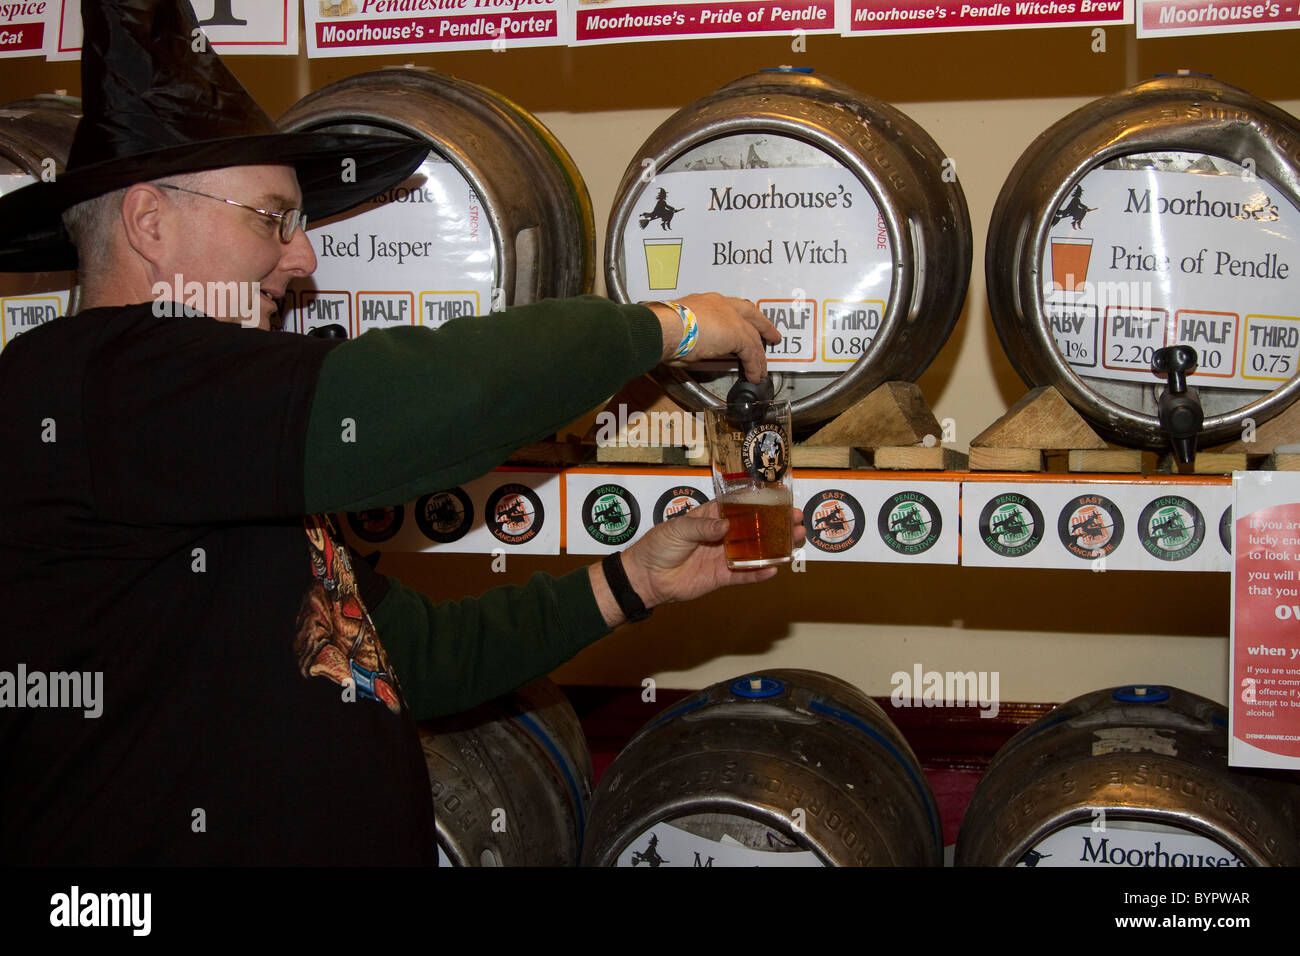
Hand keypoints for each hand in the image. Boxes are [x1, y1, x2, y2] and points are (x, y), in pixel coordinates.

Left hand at [589, 500, 805, 626]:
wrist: (646, 577)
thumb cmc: (657, 546)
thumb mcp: (678, 528)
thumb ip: (704, 527)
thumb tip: (727, 526)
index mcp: (711, 517)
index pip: (740, 506)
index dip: (760, 501)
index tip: (781, 497)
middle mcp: (721, 535)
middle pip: (755, 528)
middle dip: (776, 523)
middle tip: (798, 519)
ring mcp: (723, 556)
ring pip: (755, 551)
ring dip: (775, 546)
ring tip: (797, 540)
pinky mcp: (721, 577)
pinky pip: (744, 574)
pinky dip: (759, 573)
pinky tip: (775, 568)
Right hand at [644, 293, 779, 383]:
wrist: (665, 328)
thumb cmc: (664, 329)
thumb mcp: (683, 330)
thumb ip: (697, 337)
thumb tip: (698, 352)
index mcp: (708, 302)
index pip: (732, 307)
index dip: (743, 316)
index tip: (749, 323)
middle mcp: (722, 305)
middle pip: (751, 315)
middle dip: (763, 327)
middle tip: (772, 337)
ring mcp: (731, 318)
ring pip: (753, 337)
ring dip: (758, 356)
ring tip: (761, 370)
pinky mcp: (737, 334)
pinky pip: (751, 352)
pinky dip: (754, 365)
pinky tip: (753, 375)